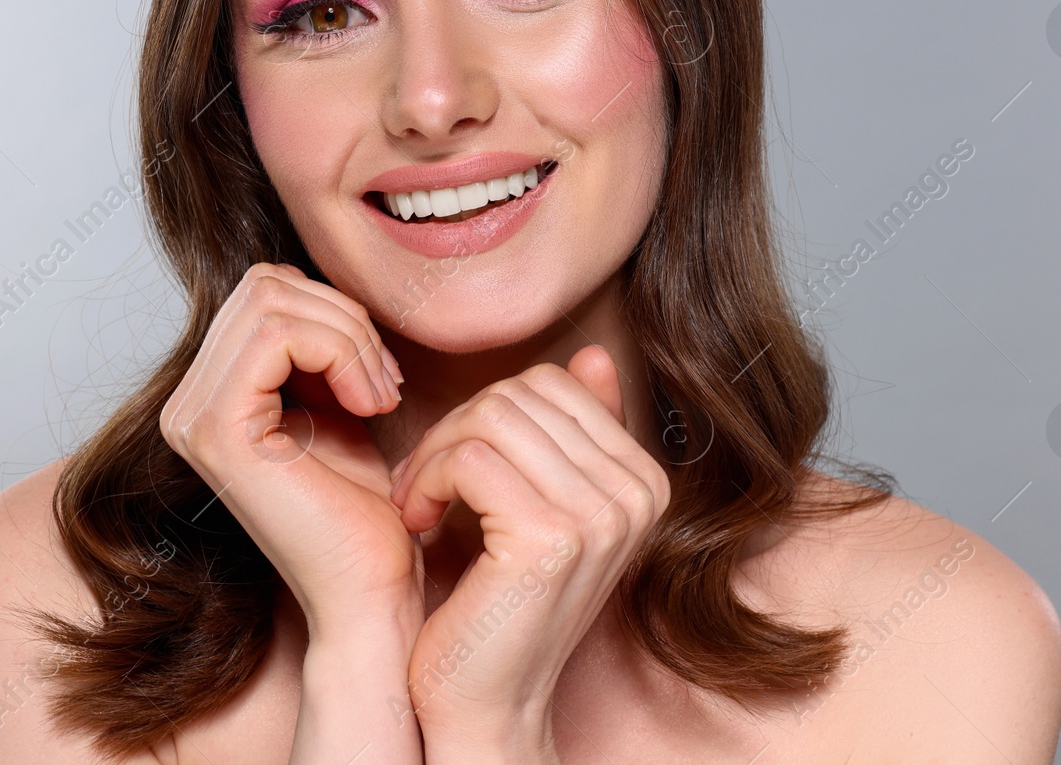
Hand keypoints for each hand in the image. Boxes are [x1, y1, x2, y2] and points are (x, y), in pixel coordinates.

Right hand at [158, 262, 421, 642]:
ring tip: (380, 395)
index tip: (381, 374)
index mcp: (209, 393)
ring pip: (274, 299)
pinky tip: (371, 404)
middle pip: (265, 284)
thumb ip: (318, 347)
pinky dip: (341, 352)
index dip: (335, 314)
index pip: (266, 290)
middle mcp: (185, 403)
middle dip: (343, 319)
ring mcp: (192, 415)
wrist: (372, 587)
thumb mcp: (337, 403)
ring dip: (349, 336)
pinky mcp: (217, 429)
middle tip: (384, 382)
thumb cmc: (364, 506)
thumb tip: (320, 284)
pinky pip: (280, 334)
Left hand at [388, 346, 671, 761]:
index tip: (452, 468)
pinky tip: (417, 522)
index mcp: (643, 480)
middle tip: (421, 485)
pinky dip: (426, 481)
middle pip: (520, 395)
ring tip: (418, 503)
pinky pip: (470, 457)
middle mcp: (637, 495)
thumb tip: (592, 355)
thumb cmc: (495, 604)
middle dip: (454, 431)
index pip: (552, 384)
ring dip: (433, 456)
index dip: (485, 414)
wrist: (483, 705)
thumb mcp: (538, 506)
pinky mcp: (551, 539)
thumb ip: (567, 434)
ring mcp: (601, 517)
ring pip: (491, 417)